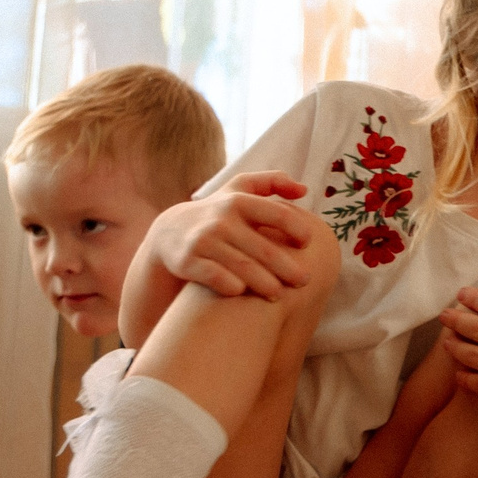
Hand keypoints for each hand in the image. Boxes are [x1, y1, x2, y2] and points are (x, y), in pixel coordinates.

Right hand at [147, 178, 316, 299]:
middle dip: (288, 269)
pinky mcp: (187, 261)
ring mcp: (204, 241)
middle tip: (304, 281)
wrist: (170, 232)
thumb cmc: (218, 212)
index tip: (308, 244)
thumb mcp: (239, 189)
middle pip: (264, 250)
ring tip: (279, 295)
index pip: (278, 215)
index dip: (298, 230)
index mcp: (240, 202)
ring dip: (266, 285)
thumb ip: (271, 183)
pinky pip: (215, 278)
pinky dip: (232, 286)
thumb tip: (304, 189)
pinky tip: (243, 293)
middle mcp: (222, 220)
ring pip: (243, 268)